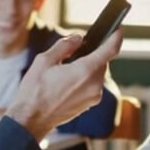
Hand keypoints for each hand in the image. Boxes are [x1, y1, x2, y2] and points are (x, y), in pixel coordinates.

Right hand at [6, 30, 122, 140]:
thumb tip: (79, 38)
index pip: (110, 50)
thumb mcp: (45, 60)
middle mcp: (94, 85)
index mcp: (85, 71)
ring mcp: (94, 96)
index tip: (118, 29)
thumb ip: (65, 46)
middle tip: (75, 50)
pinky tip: (68, 80)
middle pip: (103, 61)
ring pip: (98, 73)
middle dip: (92, 53)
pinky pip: (93, 84)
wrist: (31, 119)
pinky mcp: (90, 104)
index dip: (116, 37)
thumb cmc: (35, 91)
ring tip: (67, 67)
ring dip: (88, 66)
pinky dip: (86, 78)